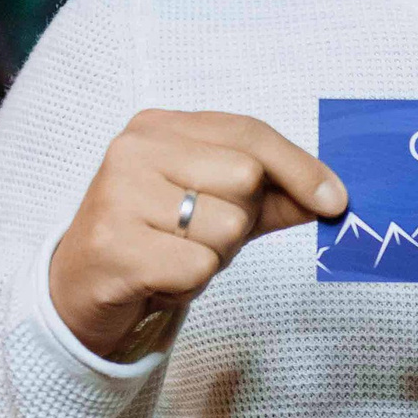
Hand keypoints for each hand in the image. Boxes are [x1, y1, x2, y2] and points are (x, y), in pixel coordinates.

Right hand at [48, 109, 347, 362]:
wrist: (80, 290)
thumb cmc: (155, 242)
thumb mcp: (217, 210)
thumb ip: (272, 198)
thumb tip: (333, 197)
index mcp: (158, 127)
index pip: (249, 134)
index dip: (300, 167)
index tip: (336, 201)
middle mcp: (133, 149)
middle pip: (245, 179)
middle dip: (238, 223)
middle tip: (196, 239)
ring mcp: (118, 194)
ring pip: (226, 227)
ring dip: (213, 259)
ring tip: (173, 259)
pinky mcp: (113, 245)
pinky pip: (198, 267)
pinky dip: (189, 285)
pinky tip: (158, 280)